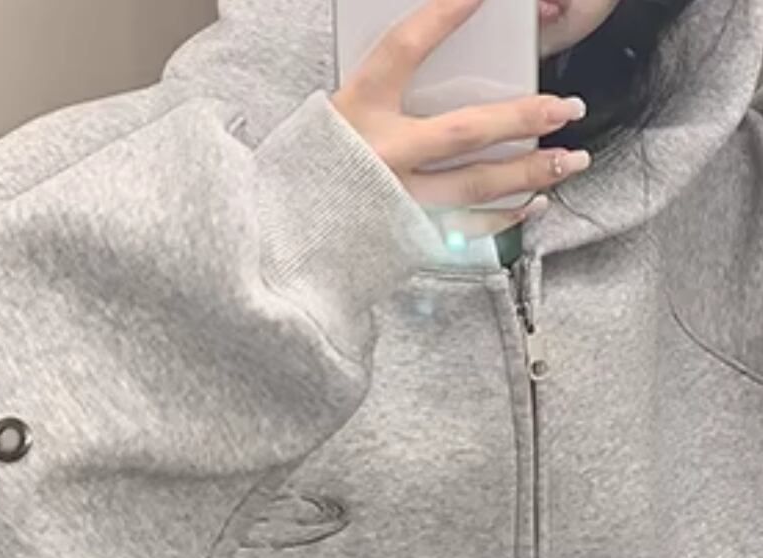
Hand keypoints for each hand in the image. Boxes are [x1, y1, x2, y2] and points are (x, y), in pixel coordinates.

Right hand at [329, 0, 590, 241]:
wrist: (276, 245)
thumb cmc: (305, 178)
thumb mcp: (331, 122)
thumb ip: (375, 101)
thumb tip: (435, 85)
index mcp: (355, 112)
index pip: (407, 46)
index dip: (447, 11)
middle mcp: (381, 155)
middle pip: (467, 130)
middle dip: (525, 116)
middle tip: (568, 108)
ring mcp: (395, 200)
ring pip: (477, 185)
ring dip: (531, 172)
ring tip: (569, 160)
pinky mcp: (404, 237)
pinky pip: (465, 229)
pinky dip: (503, 219)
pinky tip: (531, 203)